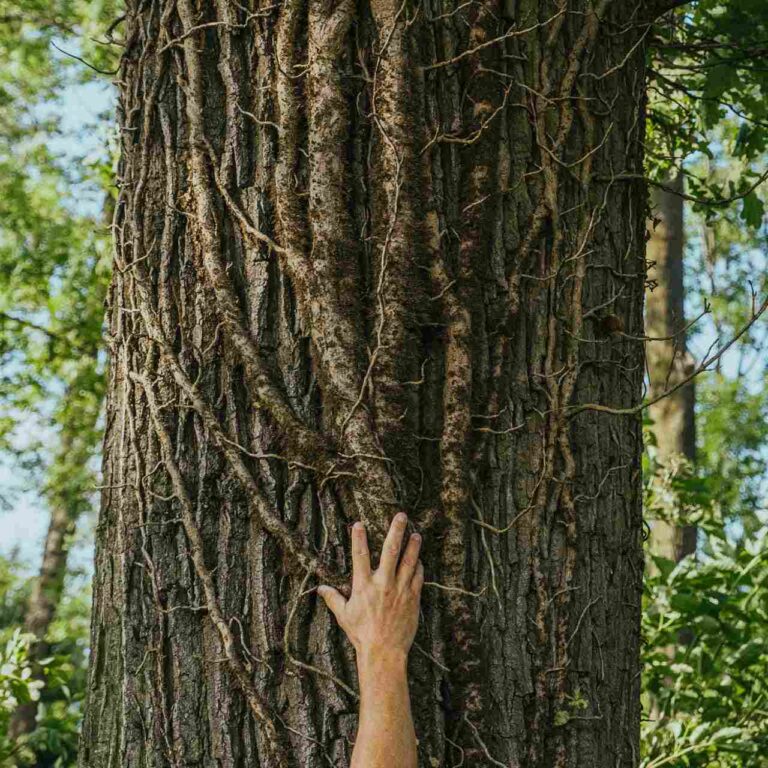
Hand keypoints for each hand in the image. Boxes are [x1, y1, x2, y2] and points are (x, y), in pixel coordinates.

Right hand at [318, 513, 423, 661]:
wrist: (384, 652)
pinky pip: (418, 577)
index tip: (358, 524)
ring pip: (409, 561)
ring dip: (413, 546)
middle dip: (396, 531)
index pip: (360, 556)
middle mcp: (383, 584)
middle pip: (391, 551)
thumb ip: (333, 599)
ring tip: (416, 534)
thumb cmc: (362, 634)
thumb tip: (320, 589)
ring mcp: (400, 590)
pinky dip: (419, 567)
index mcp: (364, 586)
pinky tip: (419, 560)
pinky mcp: (413, 599)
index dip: (358, 538)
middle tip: (402, 516)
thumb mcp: (344, 616)